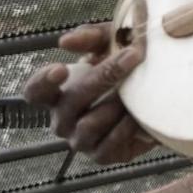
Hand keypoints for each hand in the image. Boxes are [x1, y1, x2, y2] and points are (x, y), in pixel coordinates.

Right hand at [22, 23, 156, 162]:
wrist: (158, 98)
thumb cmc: (123, 67)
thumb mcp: (110, 43)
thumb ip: (90, 37)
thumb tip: (65, 41)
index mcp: (58, 93)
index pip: (34, 92)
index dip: (42, 82)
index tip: (62, 68)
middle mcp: (63, 119)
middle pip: (70, 102)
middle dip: (103, 77)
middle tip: (131, 57)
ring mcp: (80, 140)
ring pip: (89, 125)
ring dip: (117, 104)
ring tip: (136, 90)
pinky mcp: (102, 155)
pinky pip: (109, 144)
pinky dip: (126, 127)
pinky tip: (138, 114)